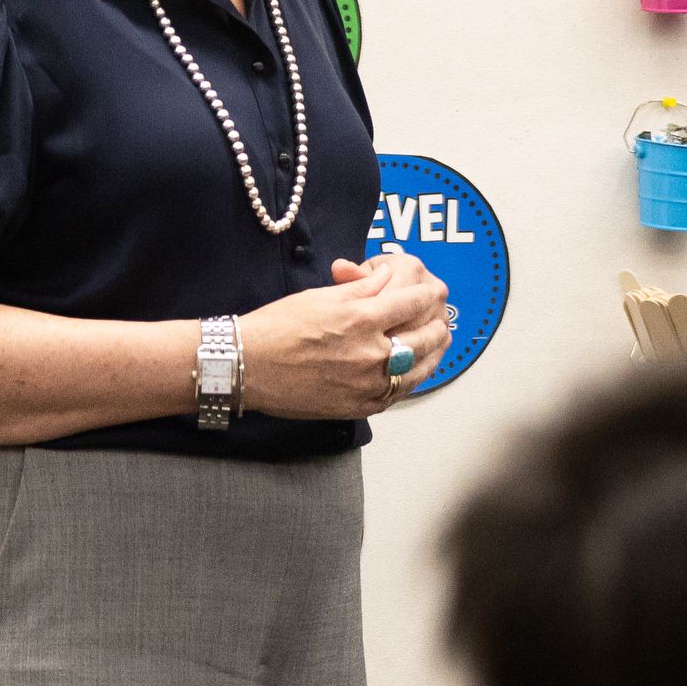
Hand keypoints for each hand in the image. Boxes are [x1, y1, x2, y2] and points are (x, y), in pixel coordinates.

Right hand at [232, 251, 451, 417]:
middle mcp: (370, 354)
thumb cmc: (277, 328)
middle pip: (426, 337)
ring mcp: (367, 385)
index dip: (428, 294)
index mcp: (361, 319)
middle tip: (439, 316)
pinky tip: (413, 370)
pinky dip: (411, 379)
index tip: (432, 291)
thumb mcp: (322, 296)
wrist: (246, 366)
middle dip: (438, 323)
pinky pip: (399, 393)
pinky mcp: (360, 407)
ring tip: (436, 342)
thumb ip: (363, 288)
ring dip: (433, 353)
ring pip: (420, 369)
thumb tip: (389, 279)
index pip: (413, 302)